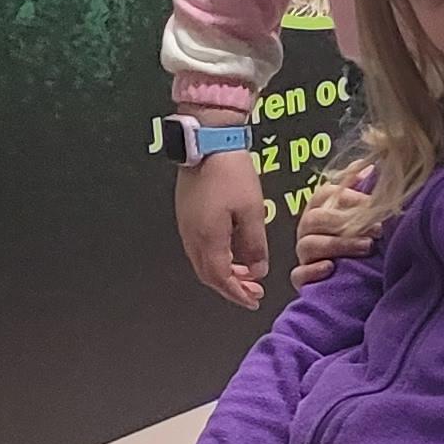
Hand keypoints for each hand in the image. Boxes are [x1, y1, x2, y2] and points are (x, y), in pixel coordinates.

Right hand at [173, 151, 267, 309]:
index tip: (252, 300)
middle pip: (208, 274)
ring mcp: (186, 225)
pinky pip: (199, 247)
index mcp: (208, 238)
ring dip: (223, 273)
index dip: (237, 293)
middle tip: (252, 291)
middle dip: (230, 287)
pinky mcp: (186, 215)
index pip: (221, 278)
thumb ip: (254, 246)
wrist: (207, 143)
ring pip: (203, 262)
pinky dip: (216, 258)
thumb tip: (257, 271)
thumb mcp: (252, 212)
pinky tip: (232, 253)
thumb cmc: (230, 173)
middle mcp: (192, 236)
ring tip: (246, 275)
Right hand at [291, 159, 385, 291]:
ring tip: (366, 246)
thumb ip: (361, 188)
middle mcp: (308, 228)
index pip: (325, 194)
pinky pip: (299, 274)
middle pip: (317, 218)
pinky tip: (331, 267)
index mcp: (320, 208)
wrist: (353, 276)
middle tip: (378, 229)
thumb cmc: (357, 237)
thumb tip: (369, 166)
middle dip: (347, 222)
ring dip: (339, 245)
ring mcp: (303, 252)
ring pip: (310, 245)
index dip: (349, 196)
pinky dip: (313, 271)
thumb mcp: (360, 212)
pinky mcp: (302, 277)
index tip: (374, 203)